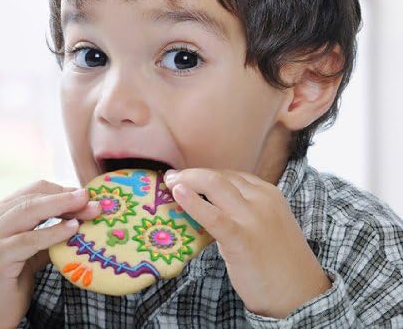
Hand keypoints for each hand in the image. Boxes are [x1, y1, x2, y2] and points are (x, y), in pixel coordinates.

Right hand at [0, 180, 100, 328]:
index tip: (86, 195)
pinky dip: (53, 232)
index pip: (34, 191)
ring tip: (87, 208)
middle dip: (65, 197)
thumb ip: (50, 233)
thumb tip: (83, 217)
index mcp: (0, 213)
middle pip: (34, 198)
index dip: (62, 190)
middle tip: (91, 198)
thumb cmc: (12, 280)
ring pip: (30, 212)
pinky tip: (72, 229)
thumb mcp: (33, 250)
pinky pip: (29, 239)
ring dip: (62, 207)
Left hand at [164, 168, 331, 318]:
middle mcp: (262, 199)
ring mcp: (252, 217)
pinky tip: (177, 194)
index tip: (186, 178)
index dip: (205, 174)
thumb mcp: (267, 224)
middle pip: (219, 176)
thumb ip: (245, 210)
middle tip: (171, 177)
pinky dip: (192, 201)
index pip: (230, 175)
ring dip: (187, 180)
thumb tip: (211, 204)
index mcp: (268, 194)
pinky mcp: (241, 238)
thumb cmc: (279, 262)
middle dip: (191, 174)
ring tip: (168, 183)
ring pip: (214, 185)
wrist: (300, 294)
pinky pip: (212, 214)